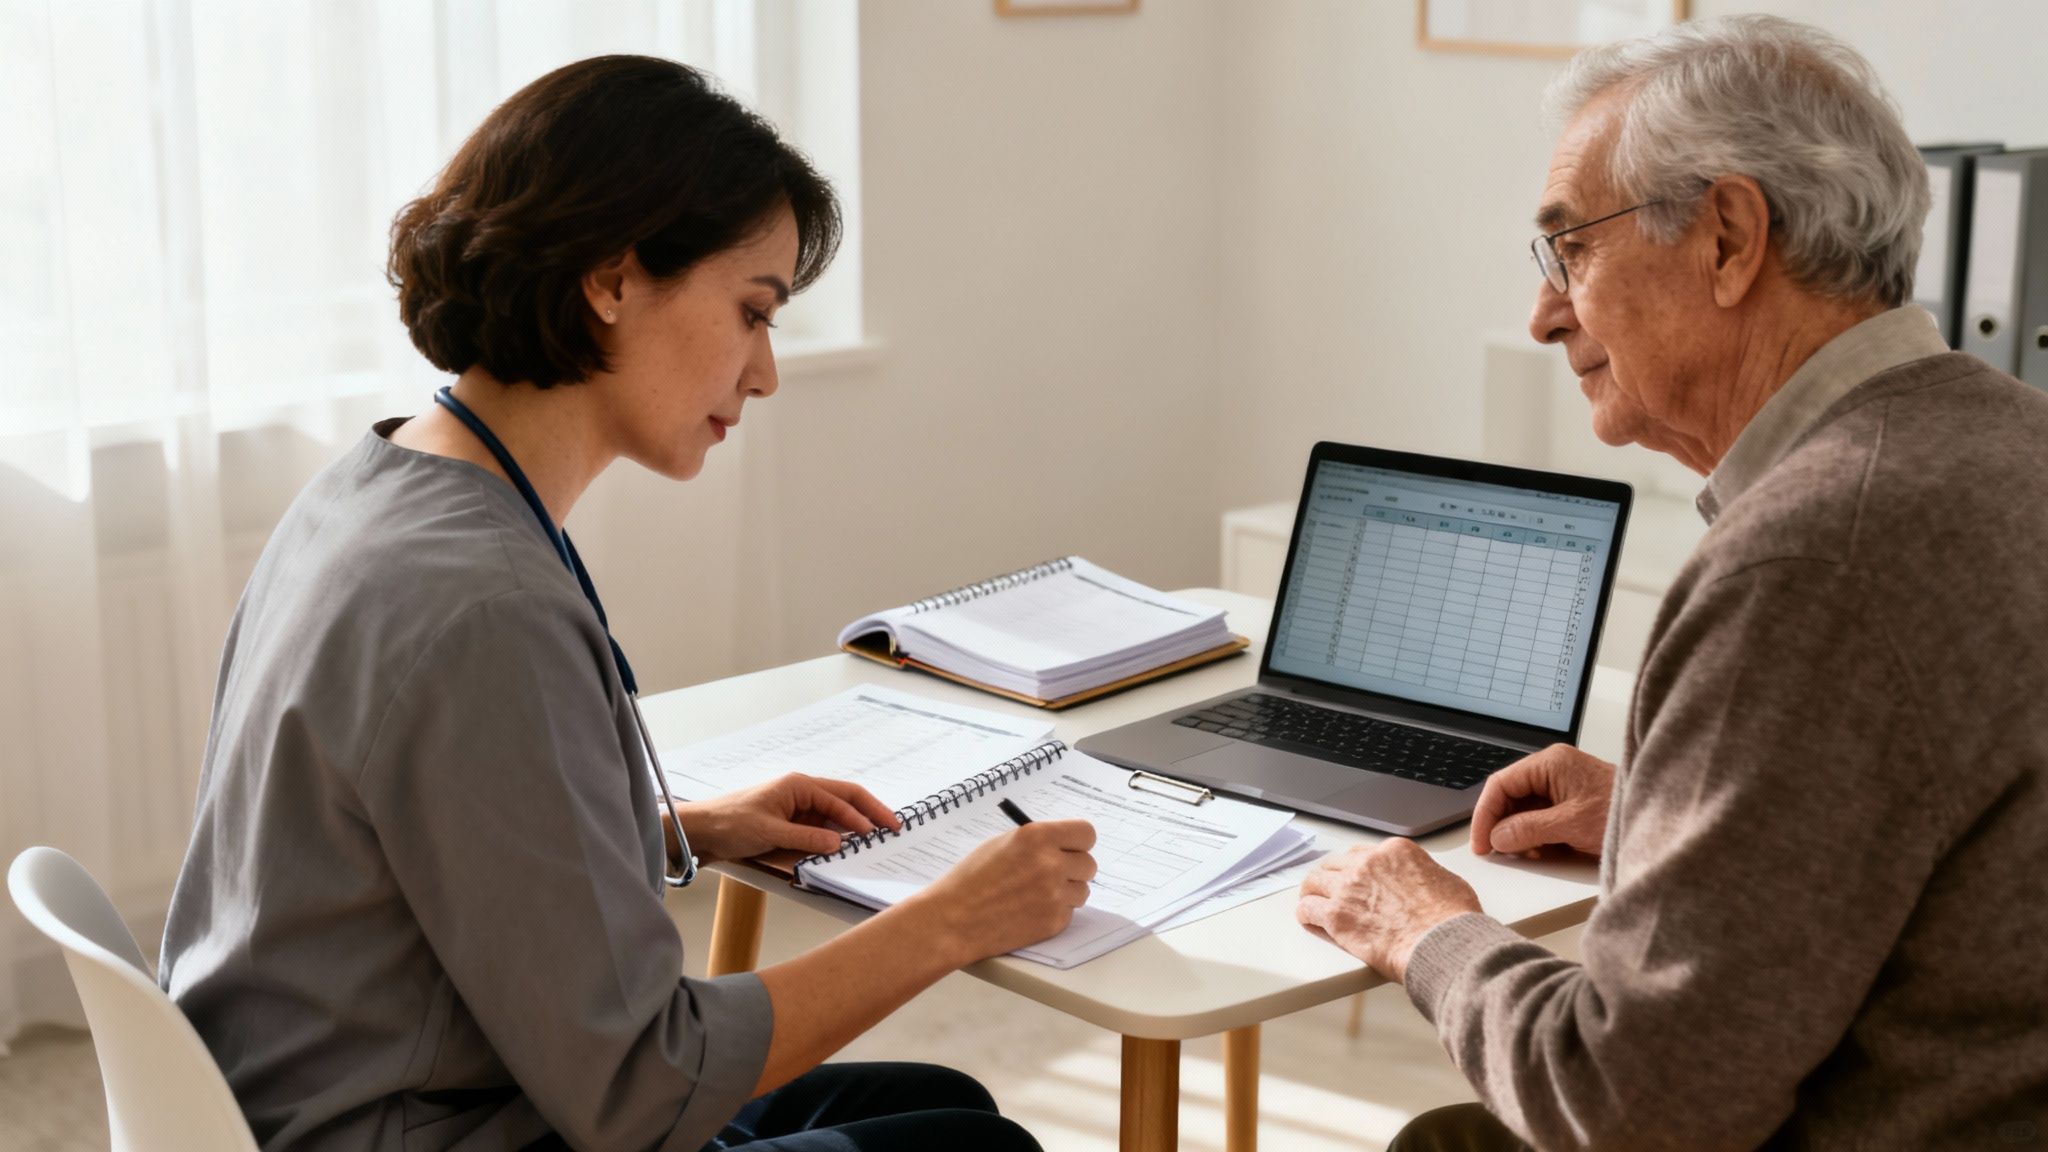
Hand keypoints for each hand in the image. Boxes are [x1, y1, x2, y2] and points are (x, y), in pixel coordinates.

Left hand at [676, 774, 899, 862]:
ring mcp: (795, 808)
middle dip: (869, 812)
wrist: (699, 831)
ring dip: (853, 826)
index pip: (840, 798)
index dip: (862, 816)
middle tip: (893, 827)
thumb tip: (839, 844)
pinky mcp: (789, 823)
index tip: (879, 832)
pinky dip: (835, 836)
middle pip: (844, 799)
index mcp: (798, 785)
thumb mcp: (770, 832)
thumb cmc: (729, 823)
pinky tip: (846, 847)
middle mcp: (800, 792)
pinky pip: (820, 828)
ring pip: (834, 815)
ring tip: (876, 838)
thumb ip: (806, 838)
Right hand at [907, 819, 1096, 964]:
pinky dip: (1055, 911)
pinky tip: (1030, 911)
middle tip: (1054, 874)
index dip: (1078, 842)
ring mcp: (1055, 895)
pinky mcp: (1054, 921)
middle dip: (1074, 868)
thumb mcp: (1001, 844)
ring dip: (1067, 892)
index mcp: (1038, 836)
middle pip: (1089, 864)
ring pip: (1083, 890)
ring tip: (1036, 894)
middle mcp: (1051, 863)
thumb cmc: (970, 880)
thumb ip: (1037, 842)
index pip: (1086, 833)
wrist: (953, 920)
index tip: (1071, 848)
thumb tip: (1062, 845)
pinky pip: (1069, 912)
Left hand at [1296, 839, 1480, 981]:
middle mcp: (1367, 863)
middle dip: (1332, 877)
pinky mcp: (1336, 915)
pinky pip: (1308, 909)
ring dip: (1314, 892)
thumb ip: (1425, 876)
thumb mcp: (1446, 881)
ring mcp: (1348, 887)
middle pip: (1336, 864)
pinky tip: (1310, 921)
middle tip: (1329, 890)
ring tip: (1313, 902)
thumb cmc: (1451, 919)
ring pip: (1315, 882)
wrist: (1442, 942)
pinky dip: (1308, 915)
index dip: (1356, 868)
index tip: (1354, 878)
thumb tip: (1424, 887)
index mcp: (1394, 851)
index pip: (1363, 853)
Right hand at [1469, 744, 1614, 858]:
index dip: (1485, 814)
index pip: (1501, 784)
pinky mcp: (1572, 805)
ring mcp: (1563, 788)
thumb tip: (1498, 837)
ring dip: (1520, 834)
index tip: (1481, 841)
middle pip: (1511, 797)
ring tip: (1525, 853)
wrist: (1663, 822)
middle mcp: (1553, 771)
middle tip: (1496, 852)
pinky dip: (1537, 838)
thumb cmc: (1623, 811)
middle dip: (1503, 825)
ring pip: (1524, 811)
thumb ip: (1528, 829)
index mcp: (1550, 763)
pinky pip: (1542, 820)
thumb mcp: (1570, 824)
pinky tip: (1543, 851)